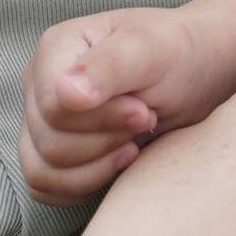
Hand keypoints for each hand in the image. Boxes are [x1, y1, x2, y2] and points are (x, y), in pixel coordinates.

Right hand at [21, 2, 235, 203]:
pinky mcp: (50, 150)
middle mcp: (41, 84)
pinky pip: (46, 187)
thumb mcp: (152, 49)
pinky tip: (120, 163)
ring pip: (42, 172)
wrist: (195, 74)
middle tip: (146, 121)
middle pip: (49, 143)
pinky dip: (84, 185)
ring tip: (134, 145)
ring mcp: (41, 120)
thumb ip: (109, 67)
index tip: (143, 110)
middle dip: (105, 142)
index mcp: (55, 48)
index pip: (52, 108)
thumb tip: (66, 95)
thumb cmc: (177, 53)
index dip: (101, 119)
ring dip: (96, 168)